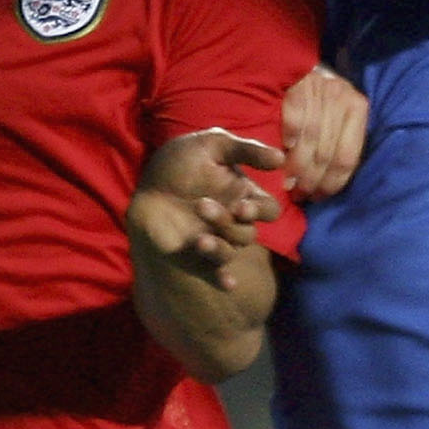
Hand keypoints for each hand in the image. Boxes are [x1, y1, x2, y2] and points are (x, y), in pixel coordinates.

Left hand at [131, 128, 281, 292]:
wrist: (147, 184)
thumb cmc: (181, 162)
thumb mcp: (213, 144)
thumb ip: (247, 150)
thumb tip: (281, 159)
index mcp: (243, 196)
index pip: (268, 210)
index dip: (260, 210)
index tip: (241, 206)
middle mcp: (234, 221)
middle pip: (247, 232)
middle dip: (227, 222)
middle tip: (202, 206)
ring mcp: (216, 240)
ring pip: (231, 250)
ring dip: (219, 247)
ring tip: (198, 240)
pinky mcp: (196, 256)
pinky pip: (216, 272)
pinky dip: (224, 279)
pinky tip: (229, 285)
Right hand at [279, 64, 367, 197]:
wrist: (305, 66)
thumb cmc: (322, 102)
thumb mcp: (339, 120)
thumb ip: (338, 146)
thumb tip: (326, 186)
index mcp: (358, 109)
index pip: (347, 158)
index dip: (331, 183)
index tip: (317, 197)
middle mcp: (343, 97)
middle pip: (327, 151)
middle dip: (312, 179)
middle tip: (298, 194)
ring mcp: (322, 88)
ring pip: (311, 138)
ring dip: (297, 165)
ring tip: (287, 183)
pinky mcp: (300, 82)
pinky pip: (295, 115)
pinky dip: (290, 133)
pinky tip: (284, 149)